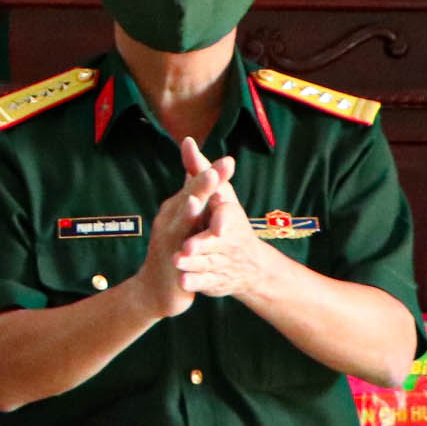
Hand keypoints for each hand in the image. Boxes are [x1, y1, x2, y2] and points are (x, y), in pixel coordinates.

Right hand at [135, 136, 225, 318]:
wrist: (154, 288)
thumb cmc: (173, 248)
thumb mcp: (182, 218)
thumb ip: (191, 193)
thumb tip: (196, 167)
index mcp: (178, 208)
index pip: (196, 185)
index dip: (211, 173)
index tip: (229, 160)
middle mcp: (170, 220)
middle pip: (187, 199)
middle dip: (200, 186)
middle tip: (213, 172)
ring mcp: (168, 241)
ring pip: (179, 224)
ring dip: (187, 213)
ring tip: (197, 201)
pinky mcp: (170, 264)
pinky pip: (177, 256)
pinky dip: (182, 251)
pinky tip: (187, 249)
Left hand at [174, 152, 286, 304]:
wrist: (247, 266)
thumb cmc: (225, 221)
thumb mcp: (216, 195)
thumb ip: (200, 171)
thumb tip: (187, 142)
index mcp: (230, 218)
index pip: (227, 215)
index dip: (219, 214)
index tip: (204, 206)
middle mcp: (230, 241)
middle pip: (215, 242)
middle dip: (201, 242)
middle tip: (186, 245)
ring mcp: (224, 261)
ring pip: (208, 263)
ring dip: (194, 264)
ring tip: (178, 262)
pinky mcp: (218, 280)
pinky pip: (206, 282)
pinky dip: (196, 283)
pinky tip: (183, 283)